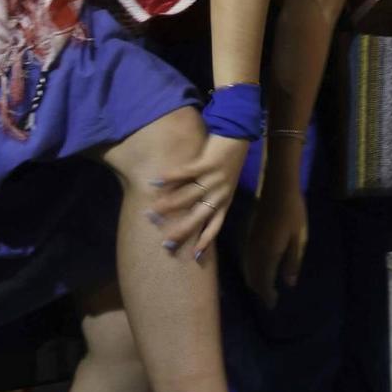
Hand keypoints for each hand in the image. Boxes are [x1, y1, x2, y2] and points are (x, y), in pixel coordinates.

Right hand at [147, 133, 252, 260]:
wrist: (239, 135)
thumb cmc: (228, 162)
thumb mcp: (224, 184)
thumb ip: (211, 198)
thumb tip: (191, 214)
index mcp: (225, 200)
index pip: (216, 224)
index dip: (206, 239)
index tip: (194, 256)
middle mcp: (221, 192)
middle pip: (200, 216)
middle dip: (183, 230)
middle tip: (166, 242)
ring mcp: (215, 178)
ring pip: (189, 195)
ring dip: (170, 204)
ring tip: (152, 210)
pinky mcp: (209, 162)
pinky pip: (187, 172)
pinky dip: (171, 177)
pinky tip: (156, 180)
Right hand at [241, 180, 307, 307]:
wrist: (277, 188)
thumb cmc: (293, 212)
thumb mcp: (298, 238)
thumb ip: (293, 261)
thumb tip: (288, 284)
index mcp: (267, 255)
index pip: (263, 282)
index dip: (267, 296)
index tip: (273, 305)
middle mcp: (254, 252)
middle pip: (252, 278)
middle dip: (260, 290)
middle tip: (270, 298)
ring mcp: (248, 243)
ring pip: (247, 269)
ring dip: (255, 280)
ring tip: (266, 286)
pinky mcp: (247, 235)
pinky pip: (246, 259)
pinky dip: (251, 269)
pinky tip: (259, 267)